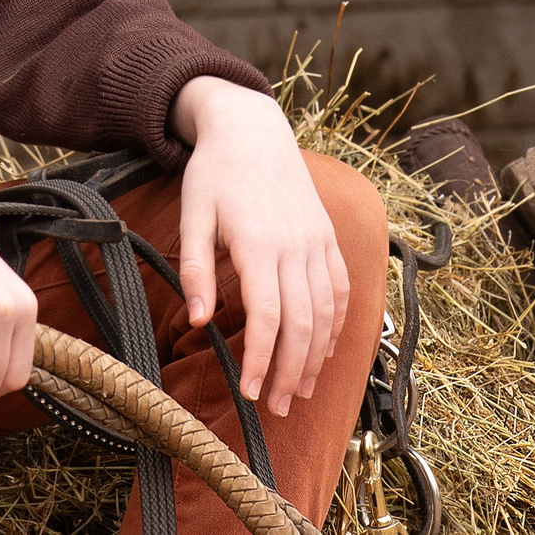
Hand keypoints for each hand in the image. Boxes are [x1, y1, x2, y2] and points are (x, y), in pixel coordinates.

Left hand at [171, 76, 350, 416]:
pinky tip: (324, 348)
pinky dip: (337, 322)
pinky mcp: (327, 235)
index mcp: (259, 243)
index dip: (260, 360)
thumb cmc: (215, 172)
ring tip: (299, 389)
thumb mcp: (193, 214)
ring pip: (327, 310)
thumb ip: (196, 268)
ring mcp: (317, 240)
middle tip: (273, 407)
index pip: (267, 317)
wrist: (251, 128)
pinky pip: (341, 286)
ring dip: (316, 356)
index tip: (249, 392)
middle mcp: (295, 245)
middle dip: (289, 371)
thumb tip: (198, 321)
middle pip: (302, 323)